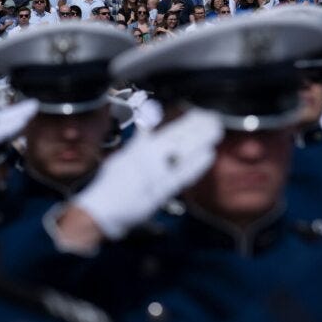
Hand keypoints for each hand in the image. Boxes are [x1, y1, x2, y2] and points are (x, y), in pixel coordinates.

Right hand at [73, 109, 222, 238]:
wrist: (105, 208)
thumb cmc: (113, 182)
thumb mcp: (125, 154)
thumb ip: (142, 137)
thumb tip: (149, 115)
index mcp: (142, 148)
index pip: (171, 131)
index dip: (188, 121)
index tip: (201, 113)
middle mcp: (151, 158)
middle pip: (181, 139)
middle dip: (199, 129)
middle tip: (215, 120)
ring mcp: (158, 173)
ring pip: (185, 153)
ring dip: (202, 142)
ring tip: (216, 133)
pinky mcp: (163, 191)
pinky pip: (183, 175)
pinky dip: (197, 165)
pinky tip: (209, 155)